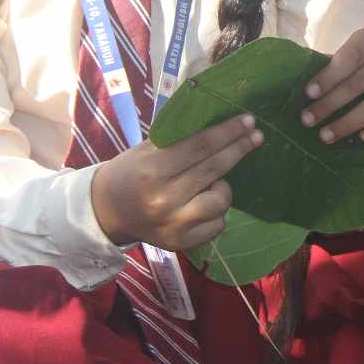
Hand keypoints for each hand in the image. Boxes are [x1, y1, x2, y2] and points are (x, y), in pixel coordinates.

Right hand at [92, 114, 261, 251]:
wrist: (107, 212)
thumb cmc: (130, 173)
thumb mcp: (147, 149)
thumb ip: (180, 139)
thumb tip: (221, 121)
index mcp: (152, 170)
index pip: (200, 146)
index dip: (227, 132)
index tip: (248, 120)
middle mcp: (164, 199)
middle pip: (214, 168)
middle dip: (239, 148)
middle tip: (256, 135)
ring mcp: (173, 225)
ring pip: (221, 200)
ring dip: (224, 186)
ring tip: (212, 181)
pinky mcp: (181, 243)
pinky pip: (218, 224)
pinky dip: (218, 211)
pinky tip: (206, 202)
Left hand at [300, 26, 363, 143]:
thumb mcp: (352, 54)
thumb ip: (332, 65)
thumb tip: (298, 81)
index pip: (349, 57)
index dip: (328, 75)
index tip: (308, 93)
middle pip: (359, 83)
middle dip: (330, 105)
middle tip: (307, 121)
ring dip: (348, 123)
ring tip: (325, 135)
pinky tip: (361, 137)